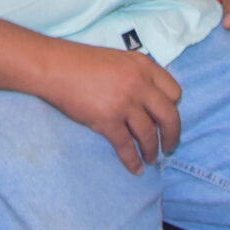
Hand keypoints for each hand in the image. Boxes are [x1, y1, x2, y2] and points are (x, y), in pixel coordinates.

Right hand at [41, 42, 184, 172]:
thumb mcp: (118, 61)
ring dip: (152, 151)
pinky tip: (136, 169)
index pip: (174, 92)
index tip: (167, 119)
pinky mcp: (108, 120)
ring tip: (152, 159)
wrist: (55, 67)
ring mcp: (124, 103)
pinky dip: (133, 161)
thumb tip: (149, 101)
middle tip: (170, 147)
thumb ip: (137, 76)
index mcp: (143, 66)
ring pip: (149, 135)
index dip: (172, 108)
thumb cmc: (82, 62)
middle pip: (169, 116)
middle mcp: (139, 84)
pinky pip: (126, 147)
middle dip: (173, 135)